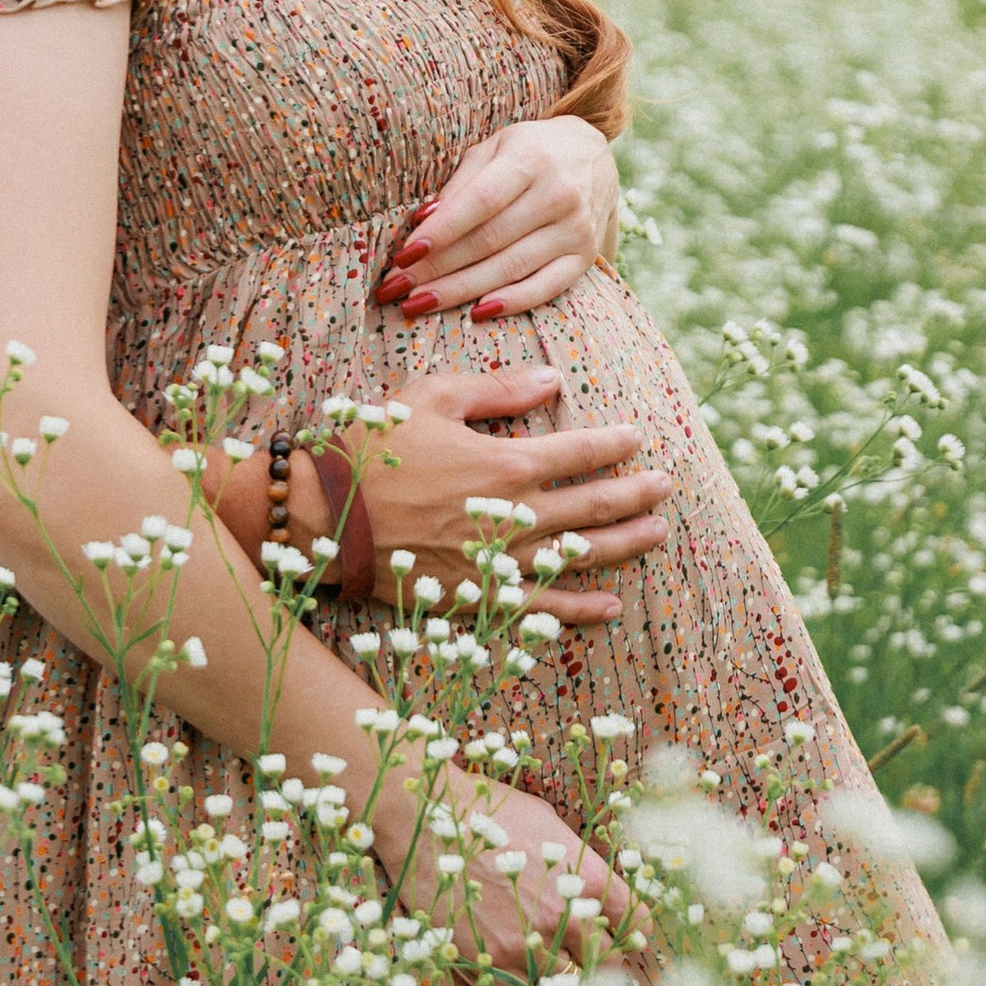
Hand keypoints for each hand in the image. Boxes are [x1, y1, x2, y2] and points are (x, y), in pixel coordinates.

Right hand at [304, 366, 671, 623]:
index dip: (614, 443)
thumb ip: (496, 390)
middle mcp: (514, 516)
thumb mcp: (430, 397)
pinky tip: (611, 606)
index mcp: (505, 462)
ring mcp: (500, 562)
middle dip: (635, 493)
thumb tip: (552, 377)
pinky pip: (543, 608)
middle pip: (594, 505)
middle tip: (665, 485)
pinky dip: (581, 608)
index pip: (579, 451)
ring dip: (625, 544)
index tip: (637, 436)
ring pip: (580, 555)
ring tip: (656, 534)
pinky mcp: (480, 597)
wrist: (321, 515)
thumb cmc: (371, 448)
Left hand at [375, 114, 621, 322]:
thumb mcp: (494, 148)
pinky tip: (476, 313)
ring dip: (461, 291)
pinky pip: (547, 287)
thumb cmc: (530, 150)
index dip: (441, 231)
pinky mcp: (586, 256)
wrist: (592, 154)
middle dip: (437, 269)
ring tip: (418, 304)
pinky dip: (512, 303)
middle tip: (396, 288)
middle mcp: (558, 195)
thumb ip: (461, 183)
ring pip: (511, 268)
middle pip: (489, 241)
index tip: (404, 255)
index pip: (479, 201)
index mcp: (530, 160)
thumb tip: (422, 221)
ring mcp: (576, 229)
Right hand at [387, 777, 643, 985]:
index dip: (629, 933)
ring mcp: (531, 943)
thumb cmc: (484, 812)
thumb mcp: (547, 824)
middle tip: (578, 961)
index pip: (635, 922)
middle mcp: (568, 915)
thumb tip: (592, 889)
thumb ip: (577, 862)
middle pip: (606, 963)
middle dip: (597, 964)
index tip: (617, 937)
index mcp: (589, 877)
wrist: (425, 818)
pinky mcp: (493, 963)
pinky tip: (516, 985)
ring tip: (546, 977)